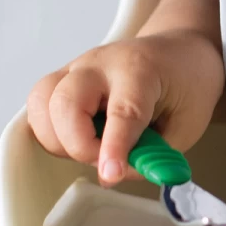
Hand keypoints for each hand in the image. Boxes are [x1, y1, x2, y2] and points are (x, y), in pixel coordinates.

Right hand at [26, 29, 225, 184]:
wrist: (181, 50)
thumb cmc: (186, 82)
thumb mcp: (187, 124)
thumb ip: (151, 154)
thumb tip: (111, 175)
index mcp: (141, 68)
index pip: (123, 110)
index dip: (115, 147)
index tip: (112, 173)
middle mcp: (102, 62)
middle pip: (66, 102)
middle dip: (79, 144)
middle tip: (107, 161)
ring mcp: (78, 66)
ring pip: (41, 102)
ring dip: (58, 138)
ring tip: (93, 146)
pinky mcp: (64, 77)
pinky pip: (38, 105)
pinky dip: (49, 130)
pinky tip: (78, 137)